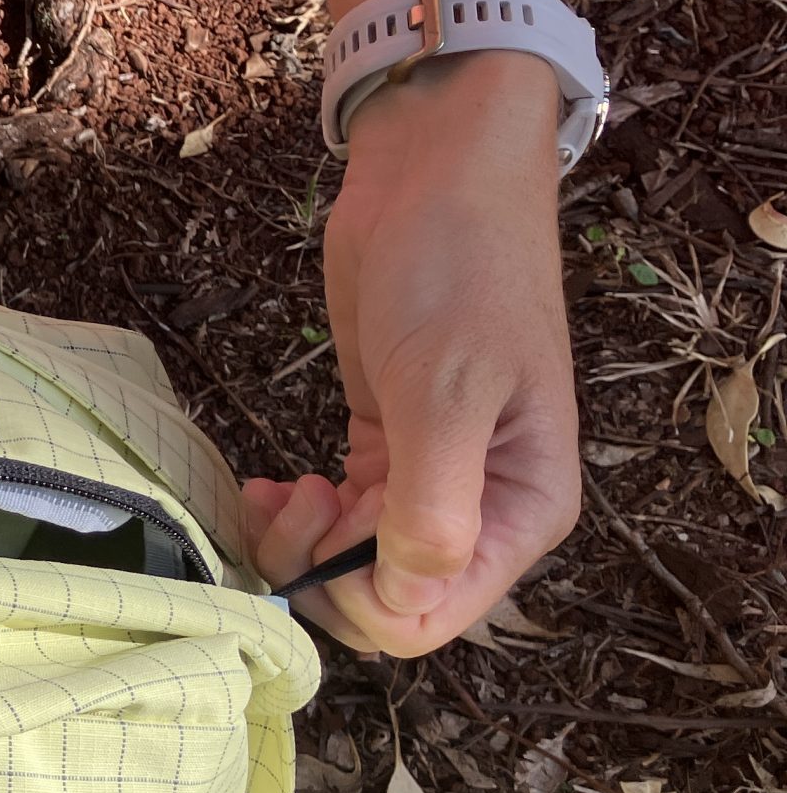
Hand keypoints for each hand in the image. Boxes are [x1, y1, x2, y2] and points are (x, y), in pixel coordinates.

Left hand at [242, 50, 578, 653]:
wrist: (436, 178)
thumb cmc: (459, 270)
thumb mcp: (445, 389)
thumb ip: (430, 505)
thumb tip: (403, 595)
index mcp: (523, 510)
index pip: (432, 615)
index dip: (361, 600)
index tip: (322, 527)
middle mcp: (483, 507)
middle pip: (387, 598)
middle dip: (323, 571)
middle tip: (294, 500)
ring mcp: (431, 476)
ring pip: (355, 561)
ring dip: (301, 546)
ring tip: (277, 490)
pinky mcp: (383, 441)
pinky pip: (339, 516)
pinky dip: (296, 515)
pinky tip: (268, 485)